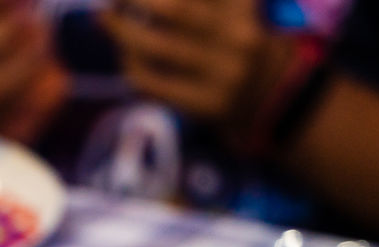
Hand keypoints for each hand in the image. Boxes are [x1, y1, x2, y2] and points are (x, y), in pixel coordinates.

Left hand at [102, 0, 286, 132]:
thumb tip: (131, 1)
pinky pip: (153, 82)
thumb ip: (196, 0)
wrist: (272, 95)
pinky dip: (131, 65)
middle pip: (174, 9)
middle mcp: (236, 36)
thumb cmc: (238, 41)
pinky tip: (125, 55)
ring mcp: (222, 73)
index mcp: (242, 6)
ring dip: (121, 31)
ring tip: (106, 19)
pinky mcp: (206, 104)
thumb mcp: (232, 7)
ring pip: (156, 46)